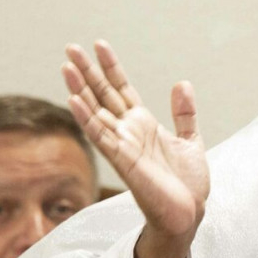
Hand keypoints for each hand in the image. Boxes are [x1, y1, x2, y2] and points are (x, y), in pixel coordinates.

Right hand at [62, 41, 208, 257]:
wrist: (189, 213)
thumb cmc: (187, 183)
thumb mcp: (191, 140)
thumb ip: (184, 113)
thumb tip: (181, 82)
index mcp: (143, 125)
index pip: (122, 89)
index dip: (111, 67)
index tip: (100, 45)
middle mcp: (129, 132)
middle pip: (103, 95)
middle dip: (88, 72)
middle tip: (71, 47)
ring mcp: (123, 146)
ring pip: (96, 113)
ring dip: (80, 90)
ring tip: (66, 66)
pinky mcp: (124, 161)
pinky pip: (101, 137)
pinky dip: (87, 119)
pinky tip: (74, 100)